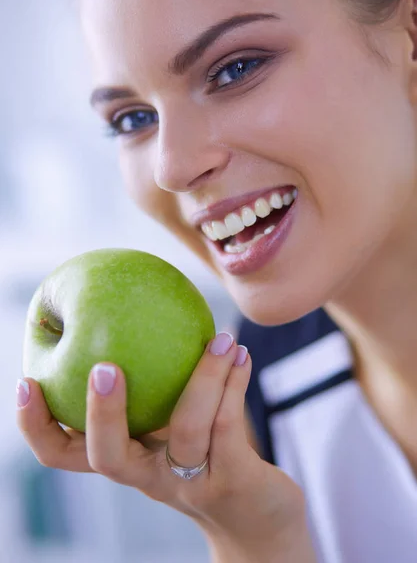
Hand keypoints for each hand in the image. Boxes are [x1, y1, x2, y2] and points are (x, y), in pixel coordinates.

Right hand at [16, 332, 308, 558]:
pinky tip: (240, 353)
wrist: (260, 524)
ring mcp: (191, 482)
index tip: (26, 383)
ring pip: (187, 430)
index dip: (38, 426)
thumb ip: (159, 387)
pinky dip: (233, 383)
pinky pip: (227, 426)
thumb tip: (137, 314)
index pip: (66, 454)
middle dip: (100, 413)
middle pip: (108, 457)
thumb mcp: (176, 425)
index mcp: (128, 459)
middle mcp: (151, 477)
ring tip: (220, 337)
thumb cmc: (210, 459)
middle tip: (104, 368)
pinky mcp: (233, 482)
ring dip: (204, 376)